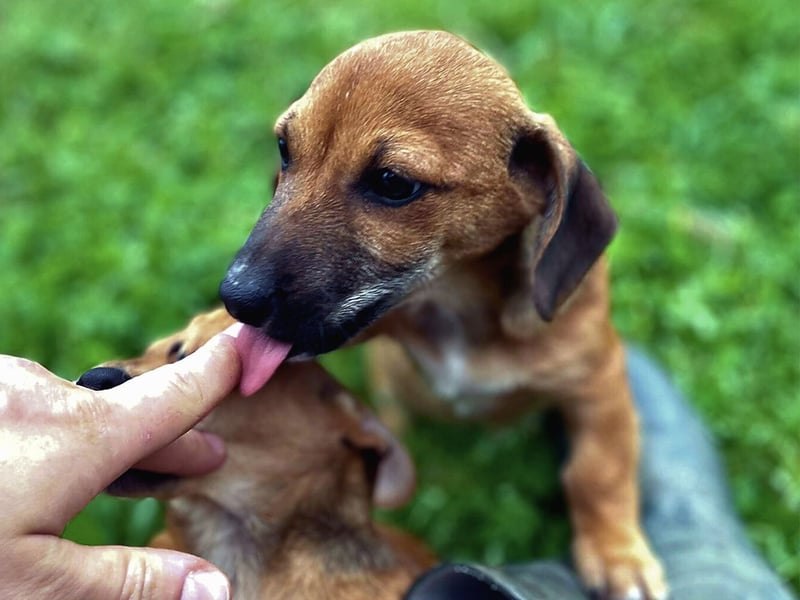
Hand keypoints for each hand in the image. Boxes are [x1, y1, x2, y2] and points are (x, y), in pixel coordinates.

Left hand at [0, 329, 240, 599]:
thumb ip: (130, 578)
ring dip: (93, 436)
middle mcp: (40, 393)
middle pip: (123, 411)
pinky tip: (24, 462)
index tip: (244, 346)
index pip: (174, 396)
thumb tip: (216, 587)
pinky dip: (43, 430)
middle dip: (164, 439)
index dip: (218, 373)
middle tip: (204, 456)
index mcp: (77, 435)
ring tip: (102, 472)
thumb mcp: (32, 584)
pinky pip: (21, 404)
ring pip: (66, 410)